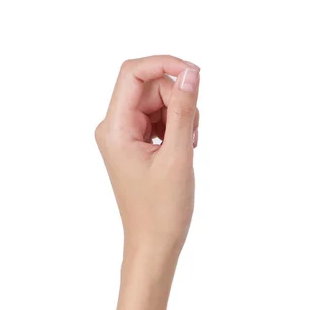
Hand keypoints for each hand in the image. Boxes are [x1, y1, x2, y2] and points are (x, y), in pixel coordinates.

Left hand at [96, 55, 200, 258]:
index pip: (133, 73)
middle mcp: (114, 127)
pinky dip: (178, 126)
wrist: (154, 244)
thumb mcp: (179, 156)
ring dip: (181, 115)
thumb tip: (192, 73)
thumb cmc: (163, 209)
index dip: (165, 65)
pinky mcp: (137, 143)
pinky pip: (160, 118)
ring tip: (188, 146)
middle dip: (179, 100)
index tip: (196, 74)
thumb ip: (184, 111)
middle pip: (150, 88)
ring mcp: (125, 135)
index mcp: (115, 128)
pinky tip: (185, 148)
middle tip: (193, 132)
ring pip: (158, 102)